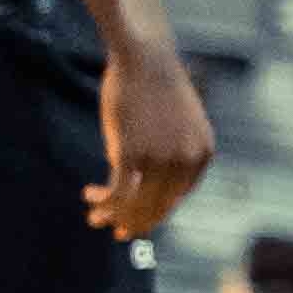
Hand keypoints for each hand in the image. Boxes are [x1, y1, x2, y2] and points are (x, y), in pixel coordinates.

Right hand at [91, 57, 214, 241]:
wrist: (145, 59)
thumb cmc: (155, 89)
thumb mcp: (174, 125)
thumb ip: (166, 155)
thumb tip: (142, 182)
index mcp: (202, 155)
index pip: (177, 197)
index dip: (155, 212)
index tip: (137, 219)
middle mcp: (186, 161)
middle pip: (158, 207)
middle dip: (134, 223)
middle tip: (117, 233)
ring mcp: (160, 159)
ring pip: (136, 204)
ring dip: (113, 216)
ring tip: (94, 218)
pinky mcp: (131, 154)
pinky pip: (117, 192)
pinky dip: (103, 202)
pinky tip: (90, 198)